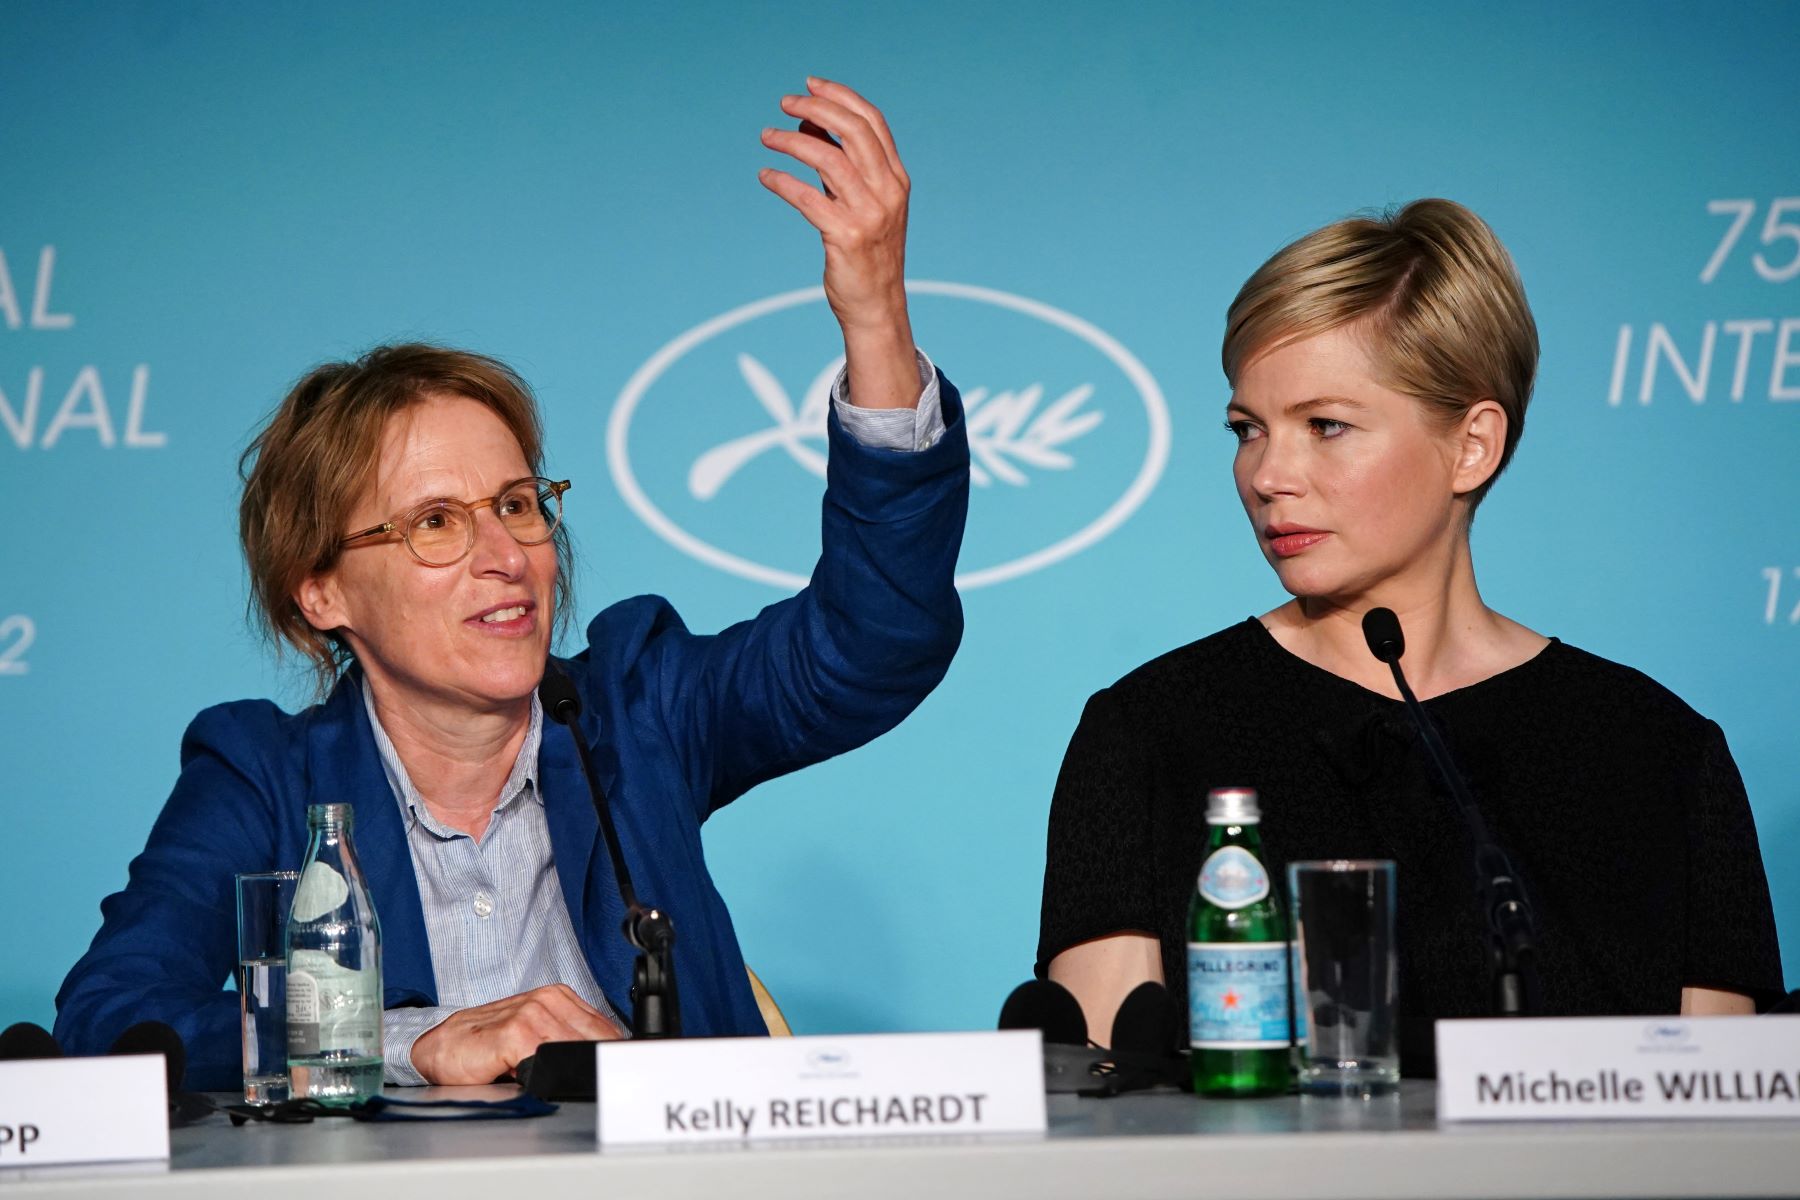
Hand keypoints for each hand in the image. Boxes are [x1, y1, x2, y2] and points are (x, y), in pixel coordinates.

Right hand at [410, 984, 623, 1084]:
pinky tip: (528, 1078)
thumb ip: (566, 1044)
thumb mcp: (533, 1040)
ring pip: (576, 1051)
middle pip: (597, 1041)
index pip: (605, 1030)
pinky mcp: (515, 1032)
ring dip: (568, 1072)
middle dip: (596, 1066)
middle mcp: (549, 1000)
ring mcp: (533, 1013)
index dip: (611, 1056)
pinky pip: (547, 1062)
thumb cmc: (484, 1047)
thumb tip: (600, 1066)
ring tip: (546, 1079)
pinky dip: (543, 1076)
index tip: (616, 1073)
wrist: (440, 1048)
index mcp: (559, 998)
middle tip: (592, 1085)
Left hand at [760, 77, 919, 410]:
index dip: (840, 96)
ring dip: (793, 140)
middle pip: (852, 131)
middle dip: (816, 107)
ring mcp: (869, 214)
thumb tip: (809, 121)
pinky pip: (807, 198)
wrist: (876, 307)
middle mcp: (888, 192)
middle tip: (784, 103)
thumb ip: (841, 164)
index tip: (809, 84)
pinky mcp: (846, 237)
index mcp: (896, 179)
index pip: (872, 122)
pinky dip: (783, 181)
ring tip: (767, 136)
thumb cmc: (865, 253)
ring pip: (829, 159)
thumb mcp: (863, 203)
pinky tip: (766, 175)